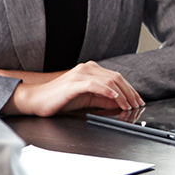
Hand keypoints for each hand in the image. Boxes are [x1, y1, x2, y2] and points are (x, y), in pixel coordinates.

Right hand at [0, 61, 143, 116]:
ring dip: (122, 94)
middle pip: (117, 78)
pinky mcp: (74, 83)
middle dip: (130, 93)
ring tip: (128, 105)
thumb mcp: (87, 99)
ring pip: (109, 81)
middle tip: (137, 105)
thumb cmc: (59, 100)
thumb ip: (103, 99)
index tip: (138, 101)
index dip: (130, 90)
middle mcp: (88, 68)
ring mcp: (81, 74)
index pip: (117, 78)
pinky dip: (108, 91)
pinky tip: (115, 98)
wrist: (36, 100)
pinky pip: (95, 85)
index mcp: (91, 70)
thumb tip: (121, 103)